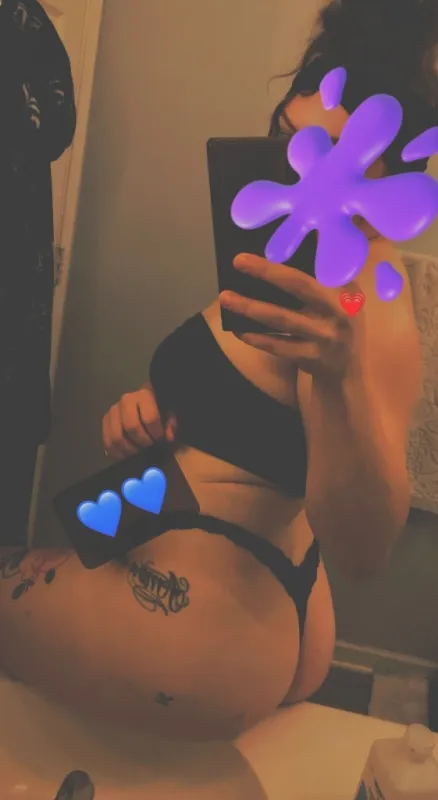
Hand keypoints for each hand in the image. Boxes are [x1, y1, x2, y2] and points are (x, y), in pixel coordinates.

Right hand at [102, 385, 175, 460]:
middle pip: (131, 426)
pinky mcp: (105, 421)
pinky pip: (107, 441)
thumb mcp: (170, 413)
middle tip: (149, 447)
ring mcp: (113, 410)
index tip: (160, 439)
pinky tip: (126, 456)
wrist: (144, 403)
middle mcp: (126, 400)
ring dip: (129, 450)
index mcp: (144, 395)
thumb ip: (171, 424)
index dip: (156, 433)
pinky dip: (116, 453)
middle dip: (142, 442)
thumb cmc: (159, 408)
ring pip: (117, 436)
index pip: (150, 418)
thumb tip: (168, 437)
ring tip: (138, 453)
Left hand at [219, 253, 357, 379]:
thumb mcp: (342, 296)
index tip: (264, 246)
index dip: (289, 256)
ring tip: (226, 297)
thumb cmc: (338, 321)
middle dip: (267, 272)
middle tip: (238, 261)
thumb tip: (282, 253)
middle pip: (299, 286)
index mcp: (342, 288)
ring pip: (282, 318)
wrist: (350, 367)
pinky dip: (257, 337)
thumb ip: (322, 277)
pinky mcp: (310, 357)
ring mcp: (323, 336)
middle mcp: (337, 310)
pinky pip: (278, 346)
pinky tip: (239, 329)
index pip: (315, 265)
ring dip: (251, 307)